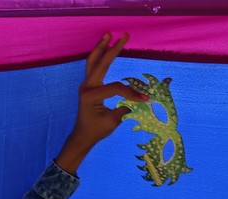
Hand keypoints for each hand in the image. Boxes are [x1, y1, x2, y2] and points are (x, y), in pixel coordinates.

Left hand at [55, 33, 147, 174]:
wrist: (82, 136)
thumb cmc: (96, 130)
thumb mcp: (113, 121)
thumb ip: (126, 107)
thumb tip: (143, 97)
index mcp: (91, 96)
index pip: (115, 88)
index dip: (131, 92)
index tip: (145, 98)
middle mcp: (86, 87)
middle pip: (101, 63)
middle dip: (113, 49)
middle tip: (124, 35)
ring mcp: (86, 85)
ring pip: (92, 61)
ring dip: (101, 47)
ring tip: (108, 34)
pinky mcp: (88, 85)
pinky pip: (93, 67)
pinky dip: (99, 56)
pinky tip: (104, 47)